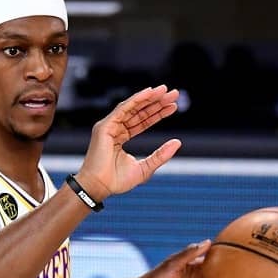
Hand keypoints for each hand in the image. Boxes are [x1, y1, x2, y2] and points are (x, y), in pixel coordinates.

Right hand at [76, 85, 180, 199]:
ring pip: (132, 107)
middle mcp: (115, 129)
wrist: (100, 187)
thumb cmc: (116, 181)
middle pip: (138, 111)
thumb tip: (178, 142)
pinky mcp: (105, 127)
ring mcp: (108, 127)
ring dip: (148, 97)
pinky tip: (149, 93)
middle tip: (173, 93)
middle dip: (156, 102)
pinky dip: (136, 100)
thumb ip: (160, 155)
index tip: (173, 106)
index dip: (158, 113)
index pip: (142, 121)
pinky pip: (123, 109)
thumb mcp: (145, 168)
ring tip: (165, 90)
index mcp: (121, 138)